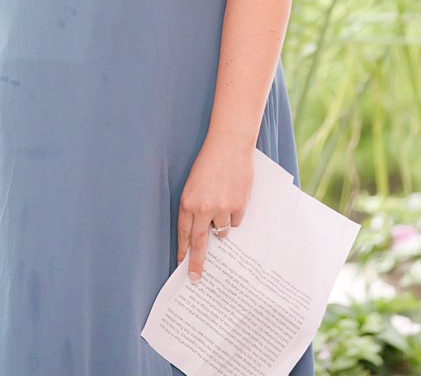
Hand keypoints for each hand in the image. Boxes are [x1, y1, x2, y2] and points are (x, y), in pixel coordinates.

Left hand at [177, 138, 252, 280]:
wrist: (229, 144)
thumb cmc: (210, 162)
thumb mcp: (194, 185)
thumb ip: (195, 207)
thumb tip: (201, 232)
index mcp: (187, 203)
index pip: (183, 234)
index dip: (183, 251)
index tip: (181, 265)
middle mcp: (203, 209)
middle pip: (199, 243)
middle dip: (197, 262)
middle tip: (195, 277)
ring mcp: (222, 208)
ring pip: (221, 230)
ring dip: (221, 224)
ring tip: (223, 203)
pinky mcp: (239, 205)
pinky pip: (236, 221)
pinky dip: (235, 214)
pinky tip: (234, 197)